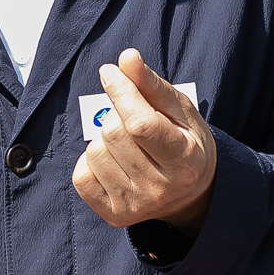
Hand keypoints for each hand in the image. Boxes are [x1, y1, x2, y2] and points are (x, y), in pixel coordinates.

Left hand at [72, 50, 216, 233]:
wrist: (191, 194)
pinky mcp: (115, 216)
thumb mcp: (180, 111)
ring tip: (126, 141)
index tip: (110, 73)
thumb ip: (152, 85)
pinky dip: (91, 160)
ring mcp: (136, 206)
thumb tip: (126, 58)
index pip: (140, 124)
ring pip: (95, 152)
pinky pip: (82, 176)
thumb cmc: (186, 143)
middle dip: (116, 113)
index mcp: (185, 161)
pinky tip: (113, 160)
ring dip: (104, 137)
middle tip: (130, 115)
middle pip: (113, 134)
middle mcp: (161, 189)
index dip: (121, 92)